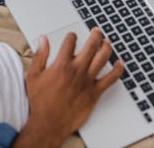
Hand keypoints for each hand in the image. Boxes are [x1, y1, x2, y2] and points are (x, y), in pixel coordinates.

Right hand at [13, 28, 123, 147]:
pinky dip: (118, 70)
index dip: (72, 36)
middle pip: (91, 46)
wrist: (49, 122)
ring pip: (102, 59)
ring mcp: (87, 81)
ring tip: (108, 42)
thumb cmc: (40, 101)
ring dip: (107, 47)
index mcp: (61, 64)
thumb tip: (43, 40)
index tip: (73, 36)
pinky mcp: (95, 93)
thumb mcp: (33, 75)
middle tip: (97, 31)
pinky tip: (120, 64)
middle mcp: (77, 70)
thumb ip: (39, 55)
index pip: (70, 43)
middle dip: (95, 36)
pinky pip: (111, 79)